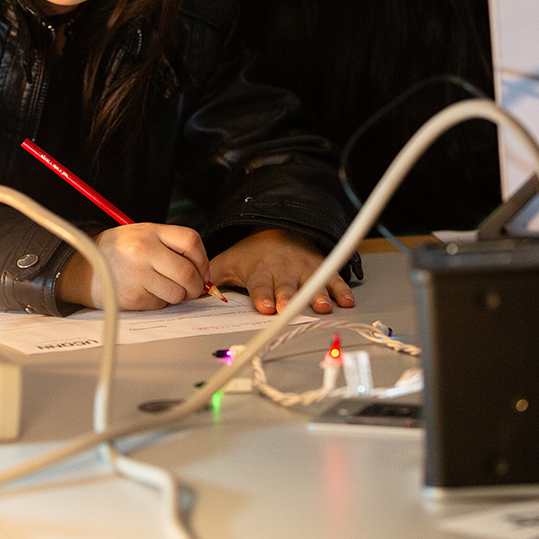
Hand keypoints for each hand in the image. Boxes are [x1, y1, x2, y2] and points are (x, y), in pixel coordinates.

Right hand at [57, 223, 209, 310]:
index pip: (191, 241)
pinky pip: (161, 304)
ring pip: (177, 293)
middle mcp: (144, 250)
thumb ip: (170, 245)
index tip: (202, 270)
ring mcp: (138, 275)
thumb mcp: (142, 234)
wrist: (84, 268)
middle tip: (193, 289)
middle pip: (188, 272)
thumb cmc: (118, 251)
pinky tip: (146, 292)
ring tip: (164, 289)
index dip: (202, 259)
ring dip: (178, 296)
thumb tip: (202, 270)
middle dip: (196, 286)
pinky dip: (160, 302)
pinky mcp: (133, 296)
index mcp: (150, 232)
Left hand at [210, 228, 354, 315]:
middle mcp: (283, 271)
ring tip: (322, 307)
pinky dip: (341, 289)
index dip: (262, 295)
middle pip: (286, 287)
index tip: (264, 305)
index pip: (260, 285)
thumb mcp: (228, 263)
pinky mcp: (321, 269)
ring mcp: (304, 270)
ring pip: (311, 284)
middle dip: (287, 298)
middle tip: (288, 308)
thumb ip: (211, 279)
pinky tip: (347, 300)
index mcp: (260, 272)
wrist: (278, 230)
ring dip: (317, 295)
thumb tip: (192, 293)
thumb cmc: (251, 255)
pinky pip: (333, 278)